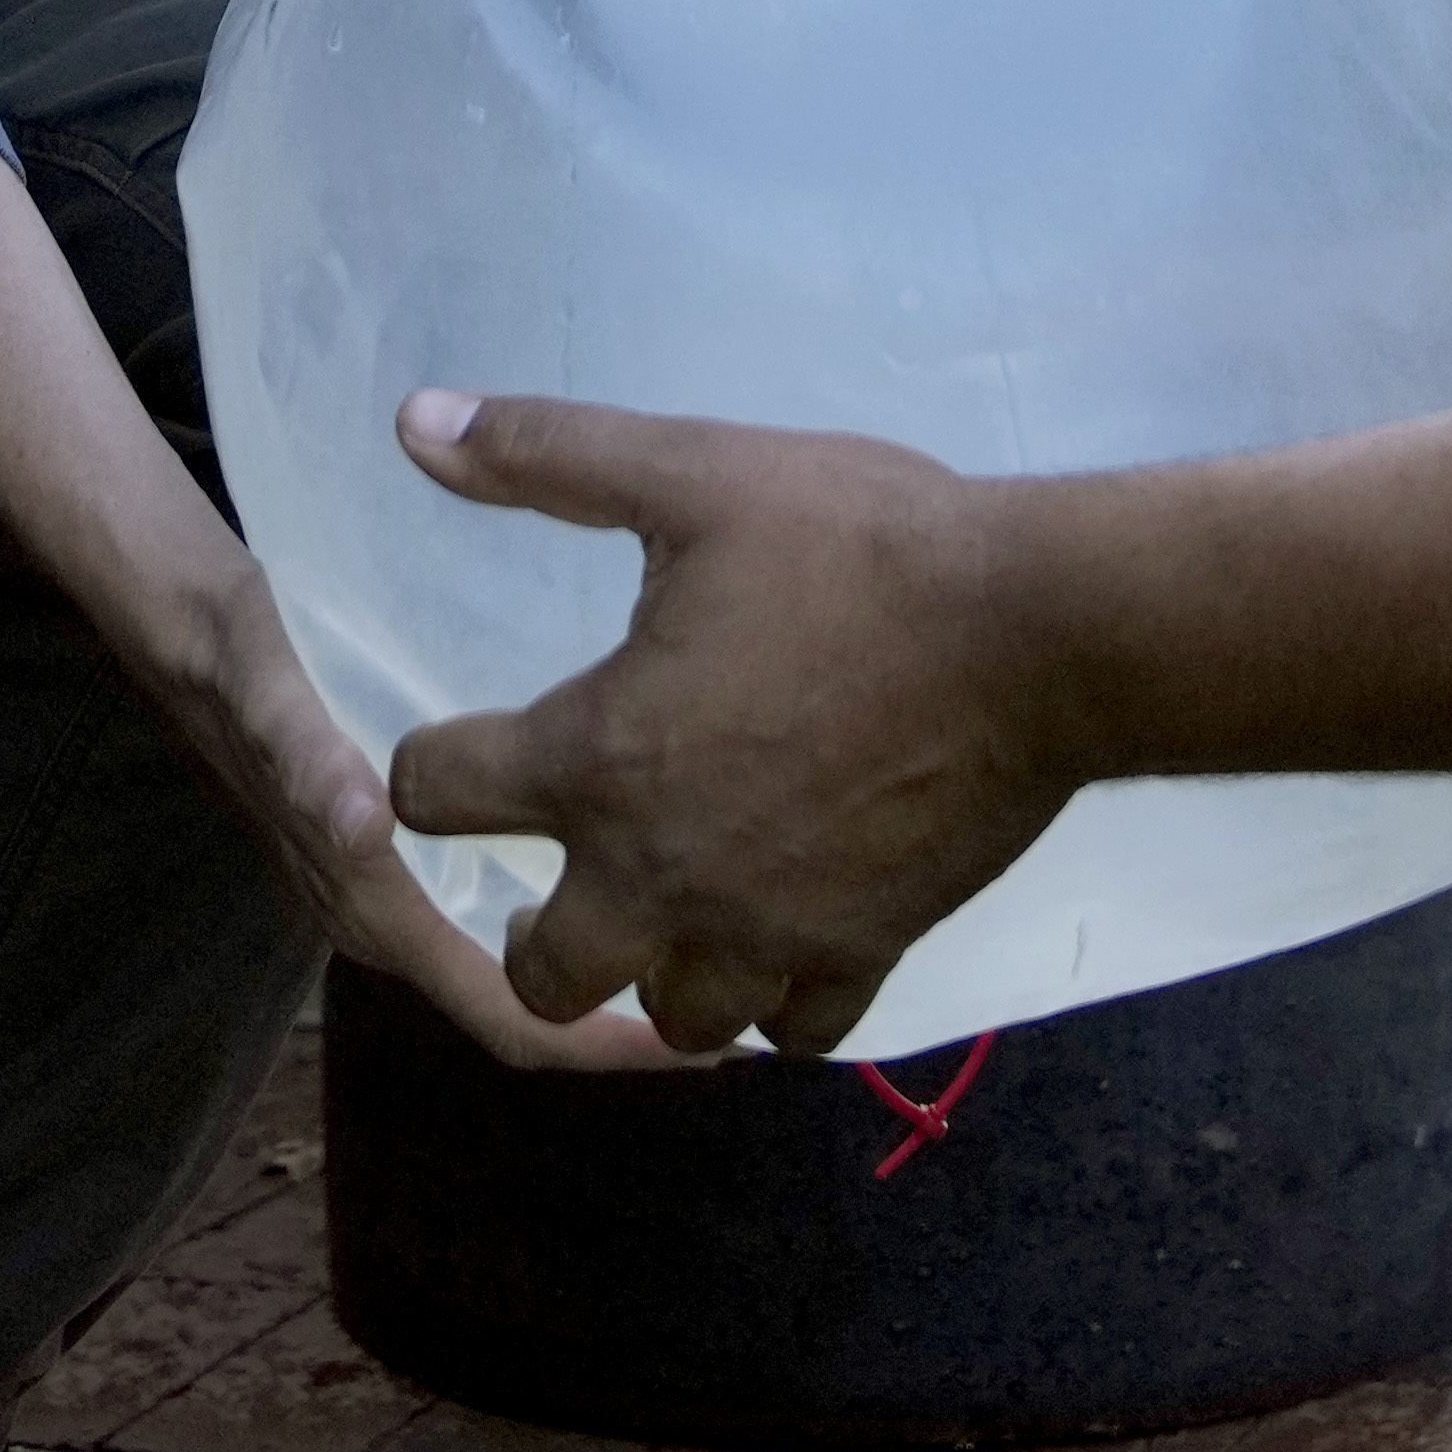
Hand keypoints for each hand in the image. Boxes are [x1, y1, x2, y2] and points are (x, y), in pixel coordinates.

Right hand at [85, 485, 698, 1075]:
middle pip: (533, 1002)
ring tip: (729, 925)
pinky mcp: (411, 841)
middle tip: (760, 983)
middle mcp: (391, 911)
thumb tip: (365, 824)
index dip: (602, 1044)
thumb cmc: (232, 654)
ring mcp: (401, 881)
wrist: (179, 622)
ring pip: (525, 954)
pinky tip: (653, 860)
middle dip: (635, 1013)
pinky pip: (508, 901)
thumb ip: (306, 759)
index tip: (702, 1049)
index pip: (505, 1013)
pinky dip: (585, 901)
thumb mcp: (266, 690)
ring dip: (616, 957)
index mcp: (373, 899)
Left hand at [380, 389, 1075, 1058]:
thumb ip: (549, 453)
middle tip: (562, 884)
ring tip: (677, 917)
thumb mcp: (697, 473)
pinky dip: (782, 1000)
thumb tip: (414, 419)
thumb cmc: (859, 547)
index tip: (465, 748)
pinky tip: (788, 937)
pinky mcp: (862, 952)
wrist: (1037, 632)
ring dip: (660, 975)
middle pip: (543, 975)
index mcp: (597, 758)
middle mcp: (660, 875)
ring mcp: (765, 932)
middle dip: (535, 935)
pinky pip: (796, 1031)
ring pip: (673, 1019)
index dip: (436, 765)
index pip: (436, 795)